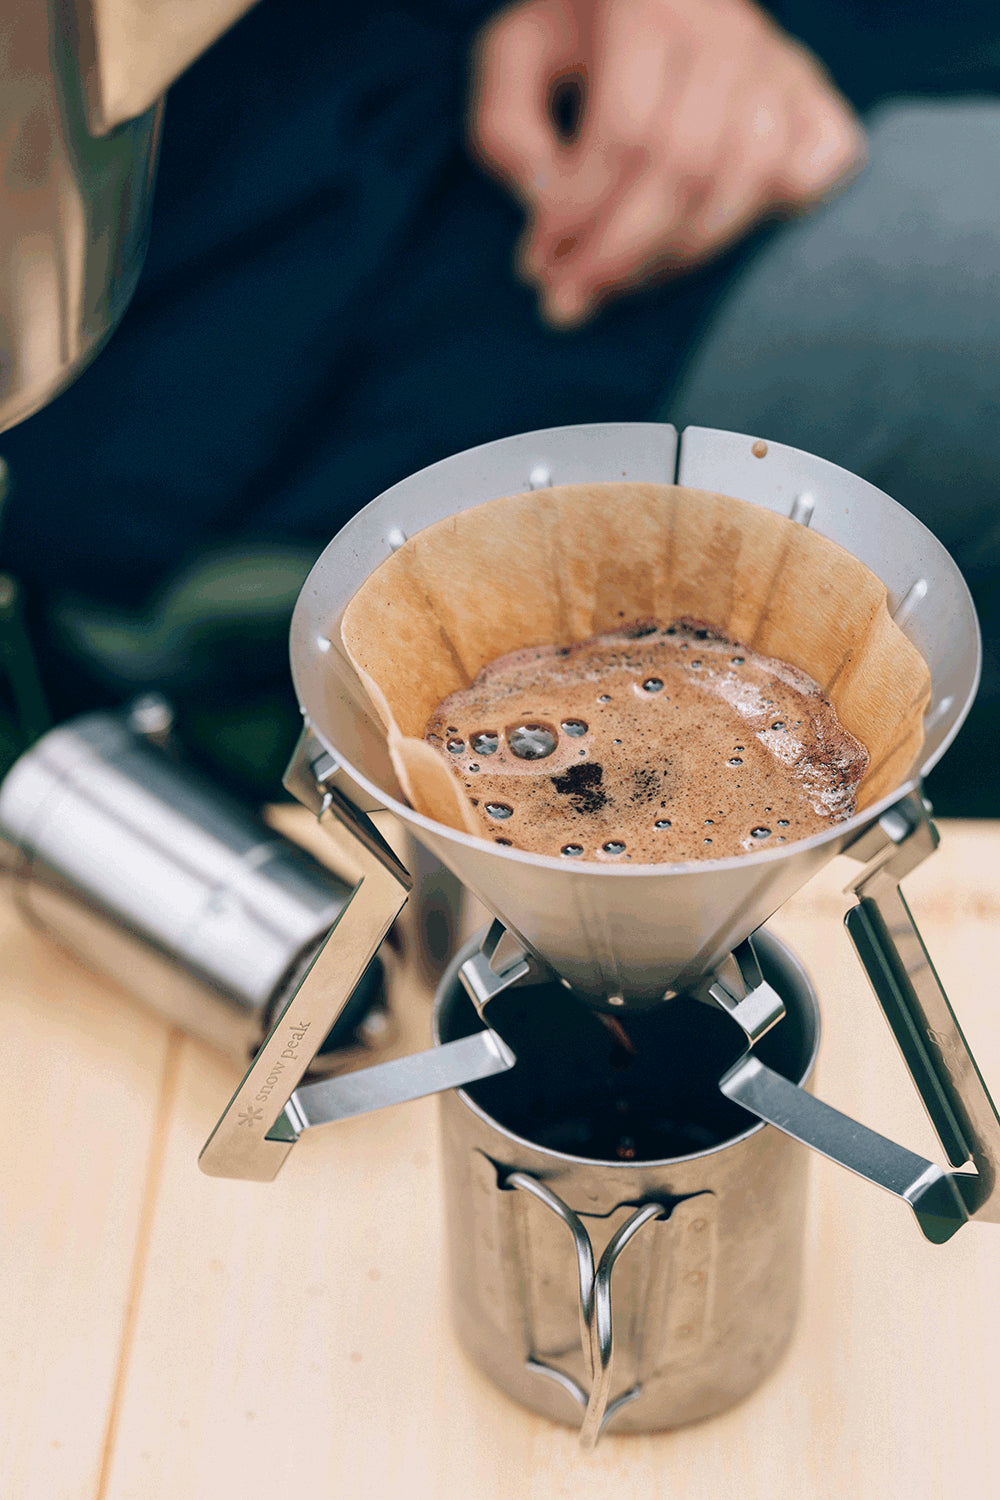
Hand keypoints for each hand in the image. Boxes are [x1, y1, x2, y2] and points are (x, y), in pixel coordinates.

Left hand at [469, 0, 865, 324]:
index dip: (578, 213)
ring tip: (621, 280)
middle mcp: (723, 24)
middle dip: (621, 253)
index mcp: (644, 3)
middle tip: (570, 299)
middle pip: (687, 166)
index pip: (623, 131)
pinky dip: (779, 208)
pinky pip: (823, 160)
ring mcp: (777, 57)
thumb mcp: (513, 58)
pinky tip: (705, 234)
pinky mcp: (810, 88)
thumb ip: (505, 127)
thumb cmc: (573, 31)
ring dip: (681, 252)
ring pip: (750, 175)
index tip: (535, 263)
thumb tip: (545, 202)